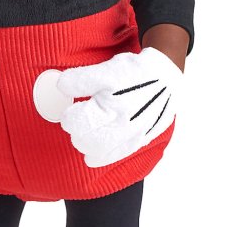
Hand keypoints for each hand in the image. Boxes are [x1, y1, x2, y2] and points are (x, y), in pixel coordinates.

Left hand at [55, 47, 180, 167]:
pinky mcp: (140, 140)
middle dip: (75, 130)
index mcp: (111, 104)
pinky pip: (116, 156)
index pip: (76, 121)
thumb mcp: (106, 69)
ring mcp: (132, 134)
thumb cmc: (135, 72)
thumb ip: (81, 79)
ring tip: (84, 133)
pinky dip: (100, 157)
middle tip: (75, 120)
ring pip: (98, 151)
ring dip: (85, 144)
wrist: (166, 78)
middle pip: (85, 139)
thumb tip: (61, 86)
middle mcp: (123, 123)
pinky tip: (92, 154)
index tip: (69, 109)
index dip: (68, 115)